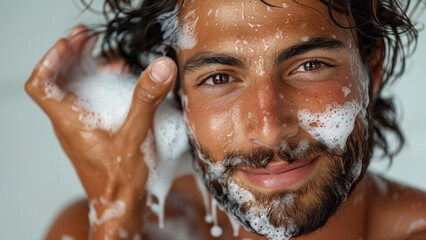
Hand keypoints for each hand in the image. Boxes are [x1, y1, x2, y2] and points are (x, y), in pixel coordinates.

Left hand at [25, 25, 176, 238]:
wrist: (121, 207)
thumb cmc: (120, 180)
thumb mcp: (135, 136)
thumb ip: (146, 99)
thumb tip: (160, 67)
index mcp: (70, 122)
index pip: (41, 85)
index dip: (50, 59)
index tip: (69, 43)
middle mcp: (70, 124)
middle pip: (59, 82)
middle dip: (73, 56)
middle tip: (88, 38)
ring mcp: (81, 129)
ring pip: (75, 92)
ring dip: (87, 70)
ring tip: (105, 56)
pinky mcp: (93, 134)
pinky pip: (89, 103)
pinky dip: (99, 86)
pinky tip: (117, 82)